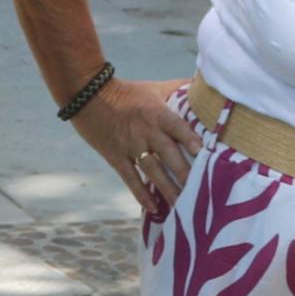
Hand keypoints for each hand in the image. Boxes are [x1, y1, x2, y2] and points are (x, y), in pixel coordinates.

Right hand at [70, 80, 197, 215]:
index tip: (205, 155)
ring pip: (152, 170)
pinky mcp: (115, 157)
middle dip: (184, 173)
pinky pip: (130, 178)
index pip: (178, 127)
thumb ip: (179, 89)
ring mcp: (130, 146)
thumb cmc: (127, 93)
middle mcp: (146, 131)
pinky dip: (141, 194)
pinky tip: (153, 208)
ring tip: (182, 205)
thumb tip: (203, 87)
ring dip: (167, 188)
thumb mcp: (154, 88)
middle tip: (201, 191)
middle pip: (168, 154)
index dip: (190, 140)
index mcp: (157, 113)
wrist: (89, 96)